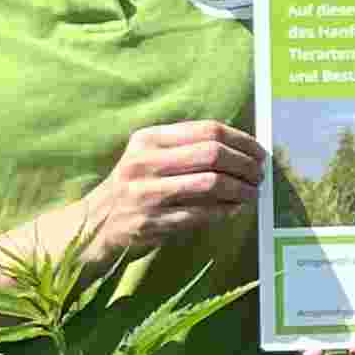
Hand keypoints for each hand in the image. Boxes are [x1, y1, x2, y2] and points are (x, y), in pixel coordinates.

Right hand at [81, 120, 265, 263]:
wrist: (95, 224)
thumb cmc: (133, 185)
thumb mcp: (148, 155)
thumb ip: (184, 147)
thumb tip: (239, 147)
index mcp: (149, 138)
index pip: (207, 129)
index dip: (241, 139)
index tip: (259, 151)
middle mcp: (145, 162)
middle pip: (212, 154)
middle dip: (244, 164)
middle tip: (260, 174)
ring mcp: (146, 193)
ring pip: (209, 184)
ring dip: (240, 189)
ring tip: (253, 193)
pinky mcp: (151, 223)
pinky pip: (200, 214)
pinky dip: (224, 211)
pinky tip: (235, 209)